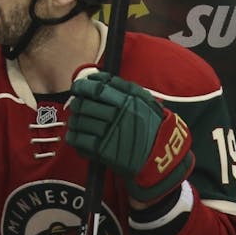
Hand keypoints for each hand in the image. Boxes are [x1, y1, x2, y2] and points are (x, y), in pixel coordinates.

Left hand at [66, 71, 191, 204]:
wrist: (162, 156)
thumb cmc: (153, 126)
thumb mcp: (146, 102)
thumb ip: (125, 88)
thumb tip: (97, 78)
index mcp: (129, 102)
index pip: (97, 89)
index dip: (83, 86)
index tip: (78, 86)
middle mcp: (118, 116)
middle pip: (85, 105)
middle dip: (77, 103)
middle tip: (77, 104)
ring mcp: (109, 134)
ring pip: (79, 121)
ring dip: (75, 119)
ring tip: (77, 120)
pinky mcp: (103, 150)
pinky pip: (78, 139)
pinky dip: (73, 135)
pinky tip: (76, 134)